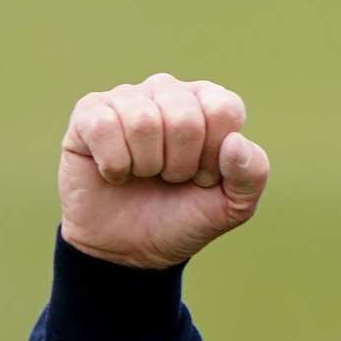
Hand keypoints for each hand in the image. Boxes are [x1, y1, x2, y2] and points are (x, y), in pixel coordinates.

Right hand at [58, 72, 270, 268]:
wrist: (131, 248)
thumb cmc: (184, 216)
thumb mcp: (232, 205)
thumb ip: (252, 174)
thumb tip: (235, 141)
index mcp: (209, 103)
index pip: (223, 110)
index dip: (214, 156)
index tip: (204, 176)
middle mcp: (169, 91)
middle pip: (185, 118)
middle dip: (180, 165)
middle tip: (171, 178)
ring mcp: (127, 99)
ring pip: (143, 121)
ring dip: (146, 165)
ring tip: (144, 174)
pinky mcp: (89, 114)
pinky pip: (103, 126)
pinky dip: (114, 164)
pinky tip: (115, 173)